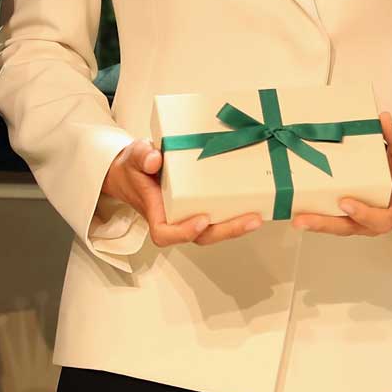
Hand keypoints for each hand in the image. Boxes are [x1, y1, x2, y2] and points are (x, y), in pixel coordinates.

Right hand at [99, 138, 261, 246]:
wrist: (134, 171)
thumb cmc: (135, 167)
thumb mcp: (134, 156)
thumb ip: (141, 156)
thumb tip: (155, 160)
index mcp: (156, 210)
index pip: (165, 233)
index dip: (184, 232)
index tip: (202, 219)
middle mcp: (175, 217)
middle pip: (200, 236)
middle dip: (226, 231)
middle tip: (250, 219)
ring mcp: (189, 215)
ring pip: (212, 231)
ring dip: (235, 226)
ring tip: (257, 216)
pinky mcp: (200, 207)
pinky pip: (217, 217)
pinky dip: (234, 214)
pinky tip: (253, 206)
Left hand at [292, 112, 391, 235]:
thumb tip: (383, 119)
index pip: (378, 218)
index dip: (362, 212)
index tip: (346, 203)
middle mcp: (374, 221)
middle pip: (347, 227)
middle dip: (323, 224)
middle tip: (302, 219)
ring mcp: (361, 222)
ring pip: (337, 226)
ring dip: (315, 223)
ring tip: (294, 217)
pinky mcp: (351, 217)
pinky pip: (334, 220)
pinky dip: (318, 216)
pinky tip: (299, 209)